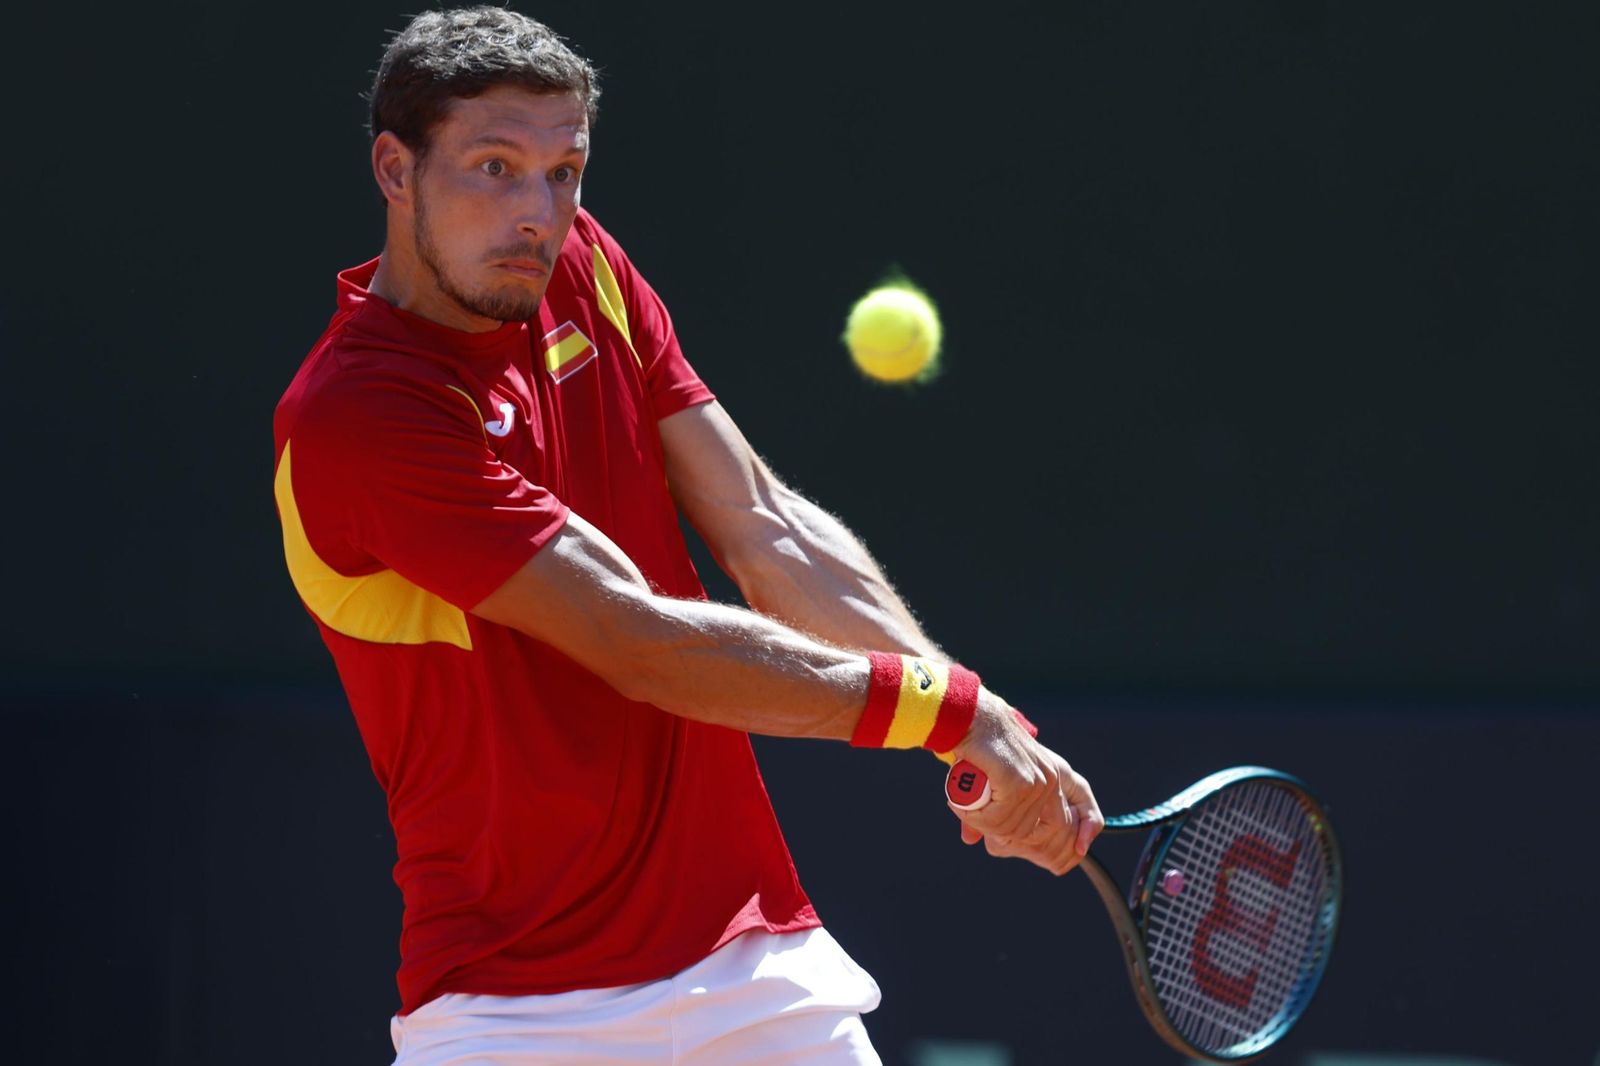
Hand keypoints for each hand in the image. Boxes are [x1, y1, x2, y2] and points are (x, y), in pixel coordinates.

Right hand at [948, 693, 1103, 874]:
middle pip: (1030, 833)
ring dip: (981, 822)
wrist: (971, 717)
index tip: (1045, 850)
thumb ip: (986, 811)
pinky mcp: (1020, 783)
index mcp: (1053, 778)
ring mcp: (1037, 782)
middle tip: (974, 817)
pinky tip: (962, 802)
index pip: (1069, 820)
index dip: (1061, 837)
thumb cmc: (977, 747)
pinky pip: (997, 819)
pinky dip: (976, 817)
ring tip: (962, 803)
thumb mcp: (990, 783)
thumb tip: (971, 840)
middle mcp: (1051, 780)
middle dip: (998, 833)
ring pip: (1010, 828)